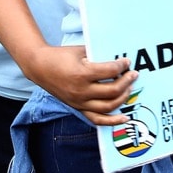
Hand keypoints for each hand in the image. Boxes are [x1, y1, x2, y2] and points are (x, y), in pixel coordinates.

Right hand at [23, 46, 139, 125]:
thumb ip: (98, 56)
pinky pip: (97, 119)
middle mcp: (81, 91)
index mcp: (82, 74)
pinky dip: (112, 121)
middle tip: (133, 74)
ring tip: (129, 88)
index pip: (110, 71)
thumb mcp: (80, 51)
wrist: (39, 67)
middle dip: (127, 82)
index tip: (126, 62)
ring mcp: (79, 102)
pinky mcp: (78, 108)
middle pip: (113, 90)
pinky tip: (124, 118)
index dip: (122, 66)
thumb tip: (118, 59)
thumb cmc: (60, 56)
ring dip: (123, 98)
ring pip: (108, 106)